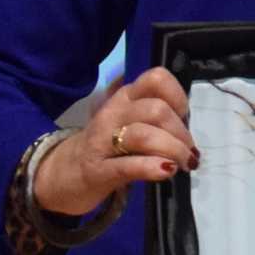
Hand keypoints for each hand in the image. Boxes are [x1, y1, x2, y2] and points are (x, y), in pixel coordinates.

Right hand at [31, 65, 197, 215]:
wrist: (64, 175)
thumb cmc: (107, 147)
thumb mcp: (130, 124)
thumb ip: (157, 120)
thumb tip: (189, 130)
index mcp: (125, 97)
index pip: (155, 79)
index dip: (177, 95)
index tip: (183, 115)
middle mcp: (114, 113)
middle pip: (156, 110)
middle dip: (180, 132)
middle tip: (187, 152)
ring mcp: (103, 141)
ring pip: (144, 135)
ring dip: (172, 150)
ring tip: (182, 164)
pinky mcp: (97, 171)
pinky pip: (128, 165)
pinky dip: (152, 167)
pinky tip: (166, 171)